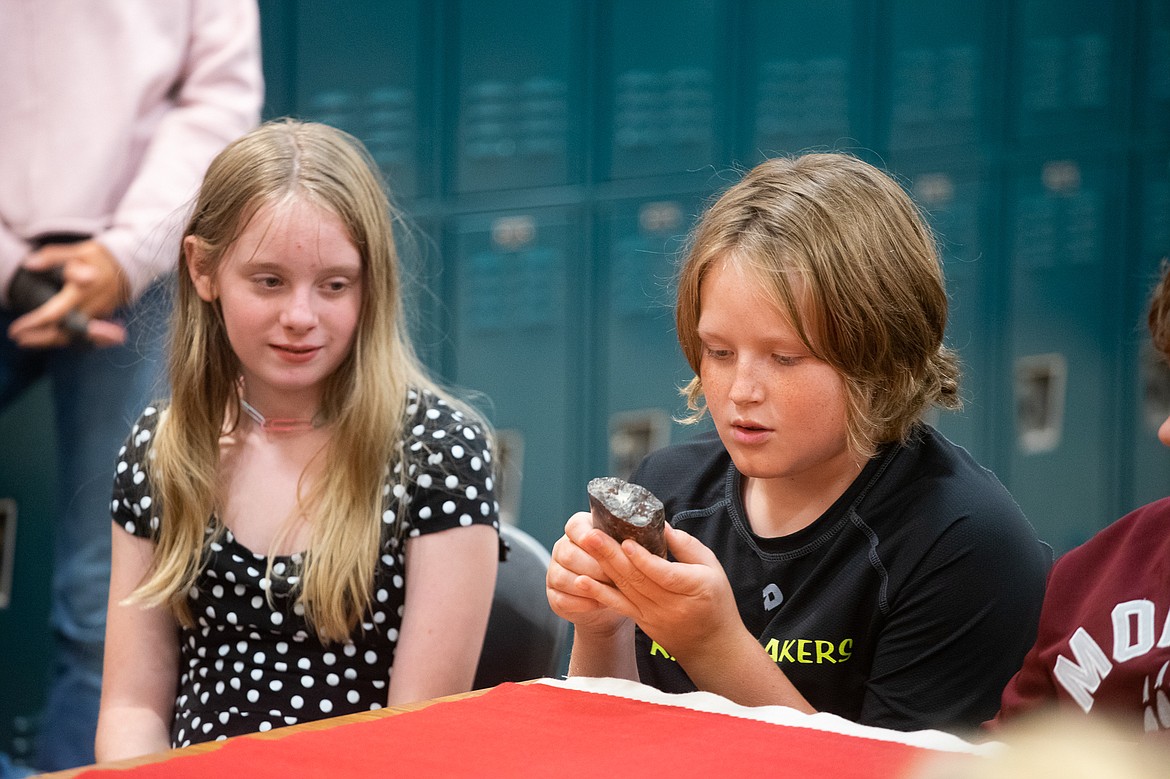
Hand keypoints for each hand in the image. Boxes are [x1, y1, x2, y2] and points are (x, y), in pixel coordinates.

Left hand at [8, 240, 129, 347]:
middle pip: (64, 332)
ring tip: (29, 341)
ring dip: (51, 341)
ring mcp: (100, 315)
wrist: (133, 263)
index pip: (55, 313)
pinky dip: (67, 337)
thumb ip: (53, 257)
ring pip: (75, 336)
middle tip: (19, 340)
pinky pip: (84, 334)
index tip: (16, 329)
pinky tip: (52, 337)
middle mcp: (92, 307)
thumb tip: (29, 264)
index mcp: (82, 291)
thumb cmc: (102, 257)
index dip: (34, 324)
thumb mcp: (78, 250)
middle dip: (41, 339)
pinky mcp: (105, 318)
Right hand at [546, 512, 629, 636]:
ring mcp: (554, 571)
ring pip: (562, 577)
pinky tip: (597, 603)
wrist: (610, 597)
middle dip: (593, 566)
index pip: (574, 526)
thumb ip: (631, 540)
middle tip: (614, 575)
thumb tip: (654, 532)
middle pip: (568, 554)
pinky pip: (561, 599)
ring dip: (586, 585)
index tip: (598, 541)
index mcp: (579, 530)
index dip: (585, 535)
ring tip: (607, 590)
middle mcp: (562, 548)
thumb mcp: (626, 550)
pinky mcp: (553, 594)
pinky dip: (581, 603)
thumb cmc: (622, 567)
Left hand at [572, 522, 742, 663]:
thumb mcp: (712, 569)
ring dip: (601, 566)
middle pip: (637, 579)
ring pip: (624, 589)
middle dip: (611, 554)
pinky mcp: (641, 622)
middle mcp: (671, 605)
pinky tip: (581, 581)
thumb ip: (687, 547)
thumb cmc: (715, 602)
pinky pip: (618, 605)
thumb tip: (661, 526)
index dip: (642, 558)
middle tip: (592, 534)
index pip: (663, 574)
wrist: (712, 646)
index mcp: (693, 587)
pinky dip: (599, 592)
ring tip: (585, 546)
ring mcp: (653, 616)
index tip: (625, 541)